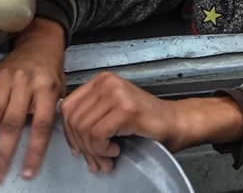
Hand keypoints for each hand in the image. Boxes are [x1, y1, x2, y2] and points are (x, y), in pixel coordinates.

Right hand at [0, 18, 65, 186]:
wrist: (40, 41)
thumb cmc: (51, 70)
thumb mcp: (60, 89)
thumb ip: (52, 112)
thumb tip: (48, 142)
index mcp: (47, 89)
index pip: (41, 125)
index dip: (34, 150)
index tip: (26, 172)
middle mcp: (26, 83)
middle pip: (13, 122)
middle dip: (3, 152)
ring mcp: (7, 78)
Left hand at [60, 72, 181, 173]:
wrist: (175, 123)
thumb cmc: (146, 121)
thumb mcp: (111, 112)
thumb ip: (90, 117)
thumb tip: (70, 139)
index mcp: (101, 81)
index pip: (67, 108)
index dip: (69, 134)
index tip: (79, 148)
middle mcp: (107, 82)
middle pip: (74, 120)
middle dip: (83, 147)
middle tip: (97, 160)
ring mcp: (117, 94)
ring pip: (84, 129)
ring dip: (94, 151)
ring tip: (107, 157)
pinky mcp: (126, 109)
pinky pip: (98, 135)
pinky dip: (103, 150)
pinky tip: (116, 150)